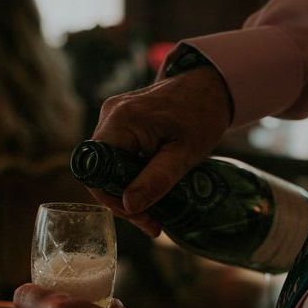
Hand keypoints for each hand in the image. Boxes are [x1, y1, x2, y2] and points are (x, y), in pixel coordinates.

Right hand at [88, 65, 231, 235]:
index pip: (97, 171)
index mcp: (121, 120)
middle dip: (122, 201)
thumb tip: (129, 206)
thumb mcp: (183, 154)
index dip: (112, 198)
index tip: (139, 215)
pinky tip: (148, 190)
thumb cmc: (201, 115)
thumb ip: (156, 180)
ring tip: (153, 212)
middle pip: (100, 171)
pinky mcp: (119, 122)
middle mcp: (109, 115)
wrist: (210, 86)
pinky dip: (129, 177)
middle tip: (150, 221)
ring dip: (126, 192)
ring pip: (106, 167)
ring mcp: (112, 117)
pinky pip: (115, 157)